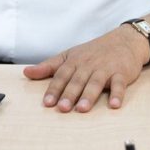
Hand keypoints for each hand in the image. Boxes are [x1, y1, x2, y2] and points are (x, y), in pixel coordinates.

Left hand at [23, 27, 148, 112]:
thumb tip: (26, 73)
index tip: (47, 103)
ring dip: (89, 96)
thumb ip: (48, 66)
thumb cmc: (93, 52)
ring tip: (82, 109)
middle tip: (63, 108)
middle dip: (70, 94)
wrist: (123, 41)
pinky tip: (114, 105)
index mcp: (74, 61)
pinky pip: (119, 84)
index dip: (54, 89)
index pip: (61, 76)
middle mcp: (88, 65)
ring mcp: (105, 68)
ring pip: (96, 82)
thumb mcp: (68, 56)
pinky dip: (117, 94)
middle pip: (77, 80)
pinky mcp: (121, 73)